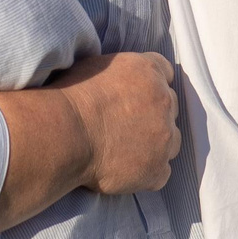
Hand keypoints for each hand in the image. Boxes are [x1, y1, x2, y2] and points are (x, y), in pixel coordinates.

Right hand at [49, 51, 180, 194]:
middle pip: (170, 107)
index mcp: (149, 71)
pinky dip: (147, 172)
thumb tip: (119, 80)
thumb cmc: (71, 98)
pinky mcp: (157, 169)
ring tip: (126, 151)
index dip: (150, 86)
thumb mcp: (96, 65)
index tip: (136, 95)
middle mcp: (164, 101)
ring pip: (172, 141)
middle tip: (126, 125)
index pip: (164, 73)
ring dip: (156, 145)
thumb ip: (121, 70)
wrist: (66, 133)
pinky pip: (161, 172)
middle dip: (153, 115)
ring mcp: (164, 137)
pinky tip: (125, 170)